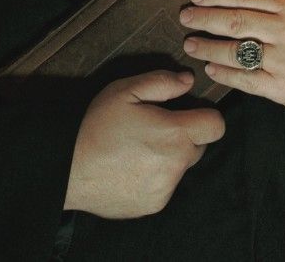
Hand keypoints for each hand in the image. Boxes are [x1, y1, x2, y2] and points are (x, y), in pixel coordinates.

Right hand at [64, 70, 224, 218]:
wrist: (68, 171)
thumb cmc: (96, 127)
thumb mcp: (125, 91)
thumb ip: (162, 82)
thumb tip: (189, 80)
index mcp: (175, 134)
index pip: (216, 126)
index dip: (205, 117)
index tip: (187, 115)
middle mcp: (176, 165)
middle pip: (199, 147)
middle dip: (184, 137)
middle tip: (154, 130)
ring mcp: (166, 188)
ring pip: (181, 167)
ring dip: (169, 158)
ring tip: (138, 150)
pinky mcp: (154, 205)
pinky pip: (166, 186)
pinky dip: (156, 177)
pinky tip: (131, 168)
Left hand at [180, 0, 284, 115]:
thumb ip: (259, 8)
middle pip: (237, 22)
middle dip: (206, 19)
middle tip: (185, 18)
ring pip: (236, 51)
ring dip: (207, 47)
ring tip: (190, 44)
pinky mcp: (280, 86)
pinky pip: (243, 79)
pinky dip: (222, 73)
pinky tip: (209, 67)